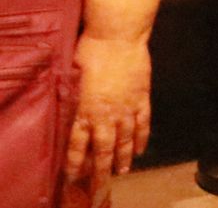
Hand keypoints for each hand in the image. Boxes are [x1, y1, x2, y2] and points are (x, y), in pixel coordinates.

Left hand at [67, 34, 150, 198]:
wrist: (118, 37)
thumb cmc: (90, 52)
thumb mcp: (73, 79)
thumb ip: (73, 99)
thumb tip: (70, 113)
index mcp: (84, 111)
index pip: (77, 145)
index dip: (75, 163)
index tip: (74, 176)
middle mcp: (105, 115)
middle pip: (103, 148)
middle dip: (101, 169)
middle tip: (100, 184)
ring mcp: (126, 107)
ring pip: (125, 139)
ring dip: (123, 157)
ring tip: (123, 170)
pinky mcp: (142, 97)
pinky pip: (143, 123)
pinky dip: (142, 137)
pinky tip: (142, 148)